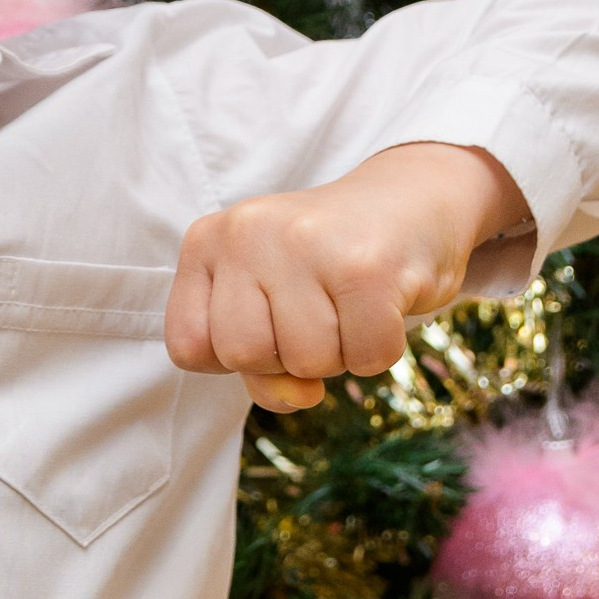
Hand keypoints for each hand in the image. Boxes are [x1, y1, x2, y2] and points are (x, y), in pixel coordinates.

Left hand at [165, 143, 529, 411]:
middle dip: (287, 358)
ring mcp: (306, 244)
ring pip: (307, 363)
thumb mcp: (268, 306)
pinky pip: (366, 358)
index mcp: (207, 241)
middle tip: (316, 314)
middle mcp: (247, 233)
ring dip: (338, 354)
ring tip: (348, 305)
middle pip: (244, 355)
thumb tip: (296, 397)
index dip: (234, 359)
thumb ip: (258, 366)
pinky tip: (381, 306)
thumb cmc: (325, 268)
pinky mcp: (368, 267)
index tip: (268, 324)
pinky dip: (380, 350)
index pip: (187, 347)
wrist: (410, 201)